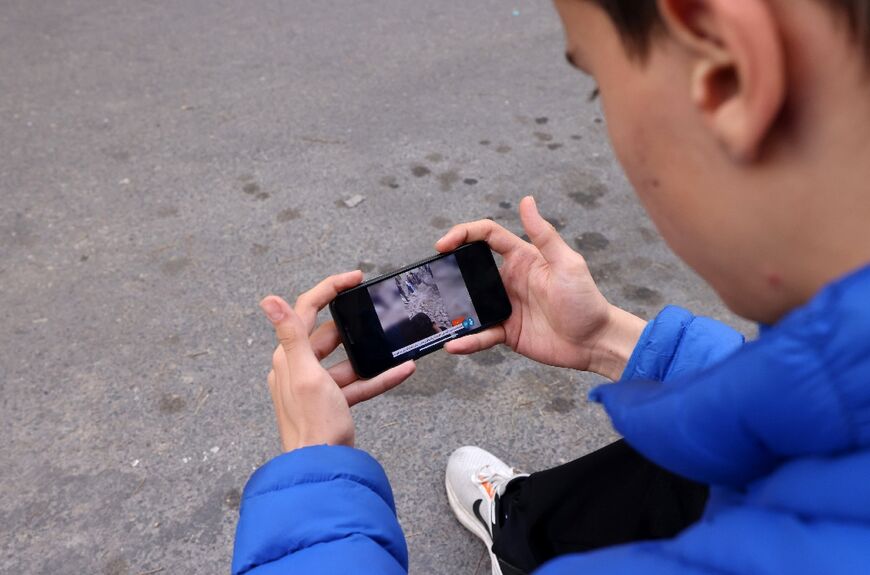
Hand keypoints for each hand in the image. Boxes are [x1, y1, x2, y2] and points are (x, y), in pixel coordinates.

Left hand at [260, 271, 415, 451]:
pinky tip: (401, 371)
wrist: (323, 469)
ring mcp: (315, 388)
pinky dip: (377, 377)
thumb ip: (291, 335)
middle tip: (376, 313)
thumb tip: (268, 300)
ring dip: (371, 355)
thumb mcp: (306, 374)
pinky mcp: (332, 404)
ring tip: (394, 345)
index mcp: (288, 358)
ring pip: (346, 361)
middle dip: (354, 326)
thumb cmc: (313, 425)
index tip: (354, 279)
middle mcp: (298, 370)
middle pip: (327, 336)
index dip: (330, 290)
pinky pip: (357, 384)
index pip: (306, 311)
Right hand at [435, 196, 644, 379]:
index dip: (463, 234)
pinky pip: (480, 334)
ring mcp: (505, 306)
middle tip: (430, 278)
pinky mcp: (506, 332)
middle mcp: (509, 280)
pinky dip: (466, 340)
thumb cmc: (586, 299)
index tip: (443, 243)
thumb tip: (527, 200)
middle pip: (470, 269)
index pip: (486, 237)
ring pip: (471, 304)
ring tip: (434, 313)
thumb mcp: (567, 263)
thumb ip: (544, 235)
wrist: (594, 341)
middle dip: (448, 270)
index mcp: (522, 258)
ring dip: (454, 308)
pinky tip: (454, 344)